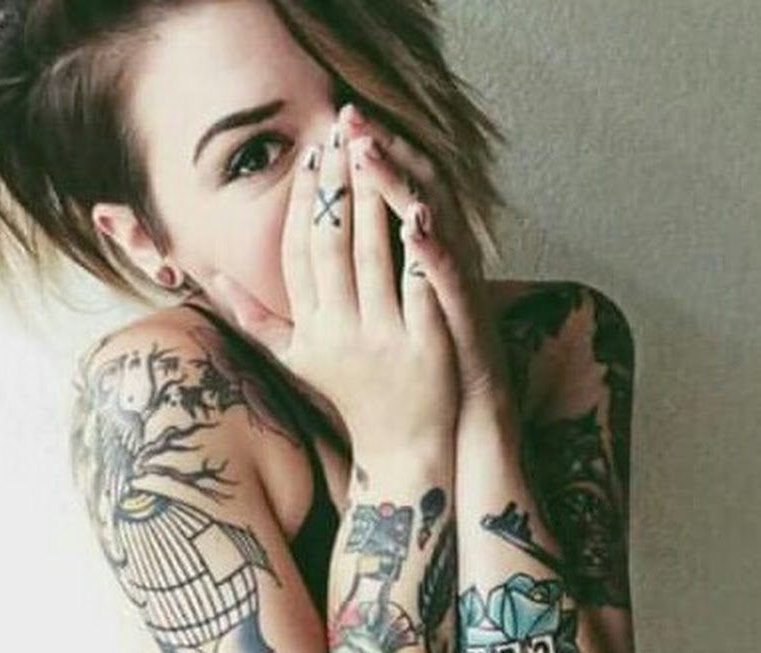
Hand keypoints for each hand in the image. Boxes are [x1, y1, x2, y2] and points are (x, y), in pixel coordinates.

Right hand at [208, 118, 458, 458]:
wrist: (401, 445)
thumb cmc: (349, 393)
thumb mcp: (294, 359)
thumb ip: (254, 320)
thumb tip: (210, 279)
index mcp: (308, 329)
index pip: (299, 253)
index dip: (304, 204)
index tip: (314, 159)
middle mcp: (337, 331)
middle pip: (331, 245)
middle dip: (337, 185)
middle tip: (343, 132)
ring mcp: (381, 339)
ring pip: (372, 256)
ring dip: (372, 199)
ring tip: (375, 150)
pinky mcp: (423, 345)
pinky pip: (419, 283)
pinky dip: (419, 244)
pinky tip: (420, 206)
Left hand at [337, 104, 511, 403]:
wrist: (460, 405)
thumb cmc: (420, 353)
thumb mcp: (386, 304)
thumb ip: (357, 270)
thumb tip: (315, 243)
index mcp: (414, 250)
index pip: (385, 191)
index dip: (359, 158)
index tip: (325, 129)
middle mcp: (439, 251)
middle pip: (409, 186)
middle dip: (378, 151)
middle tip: (348, 116)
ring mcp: (454, 277)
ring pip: (431, 218)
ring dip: (400, 184)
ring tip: (370, 152)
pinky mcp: (466, 310)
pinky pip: (450, 273)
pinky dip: (432, 247)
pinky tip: (412, 223)